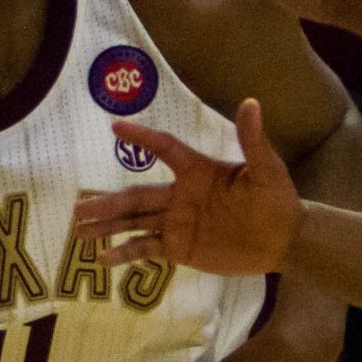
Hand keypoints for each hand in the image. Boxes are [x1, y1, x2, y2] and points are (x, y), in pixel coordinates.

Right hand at [72, 97, 301, 277]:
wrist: (283, 240)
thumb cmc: (276, 199)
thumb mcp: (266, 170)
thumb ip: (253, 141)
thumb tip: (251, 102)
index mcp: (197, 171)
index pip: (164, 149)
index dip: (142, 138)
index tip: (115, 127)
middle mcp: (180, 195)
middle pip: (136, 196)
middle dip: (107, 201)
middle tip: (79, 206)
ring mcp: (177, 223)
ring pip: (134, 222)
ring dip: (107, 226)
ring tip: (78, 230)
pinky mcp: (179, 248)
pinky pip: (147, 249)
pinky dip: (125, 252)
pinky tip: (103, 259)